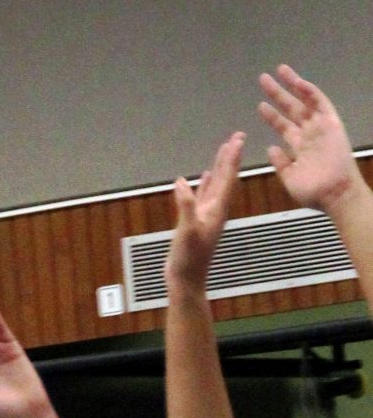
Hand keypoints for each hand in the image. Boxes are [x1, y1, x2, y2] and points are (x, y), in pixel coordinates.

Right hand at [165, 132, 242, 296]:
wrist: (186, 280)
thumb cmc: (189, 259)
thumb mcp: (187, 232)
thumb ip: (186, 207)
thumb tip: (181, 183)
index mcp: (217, 210)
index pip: (227, 178)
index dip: (232, 159)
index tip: (237, 140)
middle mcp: (216, 209)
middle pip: (226, 177)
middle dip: (231, 157)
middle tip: (237, 138)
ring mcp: (207, 215)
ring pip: (216, 185)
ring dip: (220, 167)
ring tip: (224, 150)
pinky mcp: (197, 221)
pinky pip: (203, 197)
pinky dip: (204, 184)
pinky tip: (203, 176)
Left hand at [259, 66, 359, 212]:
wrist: (335, 194)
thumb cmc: (314, 192)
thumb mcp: (290, 179)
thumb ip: (281, 163)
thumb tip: (271, 148)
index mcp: (298, 148)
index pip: (283, 126)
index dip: (272, 115)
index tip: (260, 104)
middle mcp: (308, 134)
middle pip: (291, 109)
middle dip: (277, 94)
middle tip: (264, 79)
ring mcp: (320, 127)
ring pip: (304, 102)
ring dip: (292, 86)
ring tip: (280, 70)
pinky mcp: (331, 123)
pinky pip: (321, 104)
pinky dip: (311, 92)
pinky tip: (299, 82)